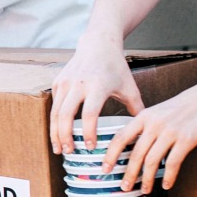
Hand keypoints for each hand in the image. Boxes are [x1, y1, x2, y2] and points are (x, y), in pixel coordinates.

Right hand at [48, 36, 144, 154]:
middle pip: (65, 115)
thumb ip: (137, 109)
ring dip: (55, 133)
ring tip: (58, 149)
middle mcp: (78, 84)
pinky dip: (55, 122)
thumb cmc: (116, 68)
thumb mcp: (129, 87)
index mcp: (98, 86)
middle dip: (65, 137)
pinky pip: (54, 105)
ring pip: (55, 113)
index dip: (88, 132)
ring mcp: (65, 82)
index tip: (90, 146)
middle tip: (69, 152)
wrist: (98, 44)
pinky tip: (59, 134)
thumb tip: (142, 131)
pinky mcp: (58, 82)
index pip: (89, 113)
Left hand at [105, 82, 196, 194]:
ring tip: (144, 189)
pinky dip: (169, 177)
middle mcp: (154, 124)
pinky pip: (173, 163)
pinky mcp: (187, 139)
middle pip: (136, 154)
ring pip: (152, 161)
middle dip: (128, 174)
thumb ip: (146, 126)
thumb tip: (134, 147)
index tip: (105, 169)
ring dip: (147, 179)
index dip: (110, 155)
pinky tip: (166, 185)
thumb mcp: (159, 111)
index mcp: (144, 116)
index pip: (120, 138)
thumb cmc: (185, 105)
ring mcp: (170, 132)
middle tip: (124, 187)